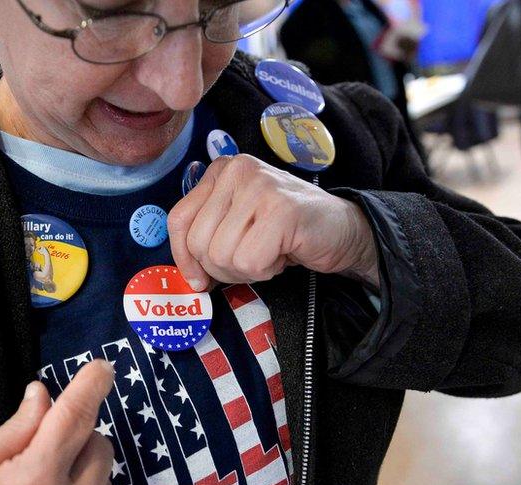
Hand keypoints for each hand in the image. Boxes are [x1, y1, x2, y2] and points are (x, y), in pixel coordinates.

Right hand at [0, 361, 123, 484]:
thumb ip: (16, 431)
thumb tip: (44, 395)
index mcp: (34, 482)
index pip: (75, 418)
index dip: (92, 386)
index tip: (104, 368)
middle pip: (100, 447)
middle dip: (75, 445)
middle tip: (44, 465)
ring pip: (108, 483)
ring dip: (84, 483)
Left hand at [167, 155, 379, 290]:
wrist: (341, 229)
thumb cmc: (285, 231)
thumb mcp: (237, 225)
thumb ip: (207, 238)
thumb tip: (188, 278)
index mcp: (221, 170)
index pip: (178, 220)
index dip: (183, 258)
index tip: (199, 279)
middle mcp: (237, 171)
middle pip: (198, 243)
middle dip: (221, 268)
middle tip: (250, 260)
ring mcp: (260, 187)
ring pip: (221, 256)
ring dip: (245, 270)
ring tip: (268, 253)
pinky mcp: (281, 210)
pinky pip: (249, 262)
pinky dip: (265, 270)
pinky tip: (281, 254)